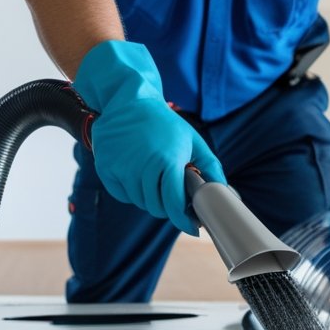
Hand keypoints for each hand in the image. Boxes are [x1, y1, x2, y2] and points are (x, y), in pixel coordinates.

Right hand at [74, 40, 224, 234]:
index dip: (184, 221)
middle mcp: (142, 168)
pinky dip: (132, 190)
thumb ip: (211, 168)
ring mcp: (121, 169)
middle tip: (173, 193)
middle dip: (168, 206)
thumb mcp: (193, 141)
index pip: (173, 206)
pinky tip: (137, 173)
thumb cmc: (164, 123)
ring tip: (155, 176)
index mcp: (167, 162)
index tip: (192, 227)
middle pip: (156, 208)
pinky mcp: (106, 169)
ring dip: (150, 197)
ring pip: (140, 202)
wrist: (128, 102)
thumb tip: (224, 193)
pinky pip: (123, 194)